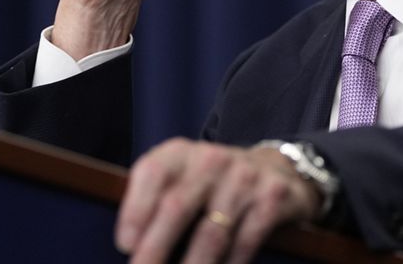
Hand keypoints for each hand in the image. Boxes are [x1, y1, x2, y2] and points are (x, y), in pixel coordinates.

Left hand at [115, 139, 321, 263]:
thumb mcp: (183, 178)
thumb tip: (131, 246)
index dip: (135, 210)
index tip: (125, 245)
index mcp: (180, 153)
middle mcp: (212, 159)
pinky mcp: (273, 197)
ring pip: (211, 233)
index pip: (153, 173)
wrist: (276, 170)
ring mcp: (245, 177)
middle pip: (177, 206)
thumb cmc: (214, 184)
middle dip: (155, 248)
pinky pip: (244, 241)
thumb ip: (156, 201)